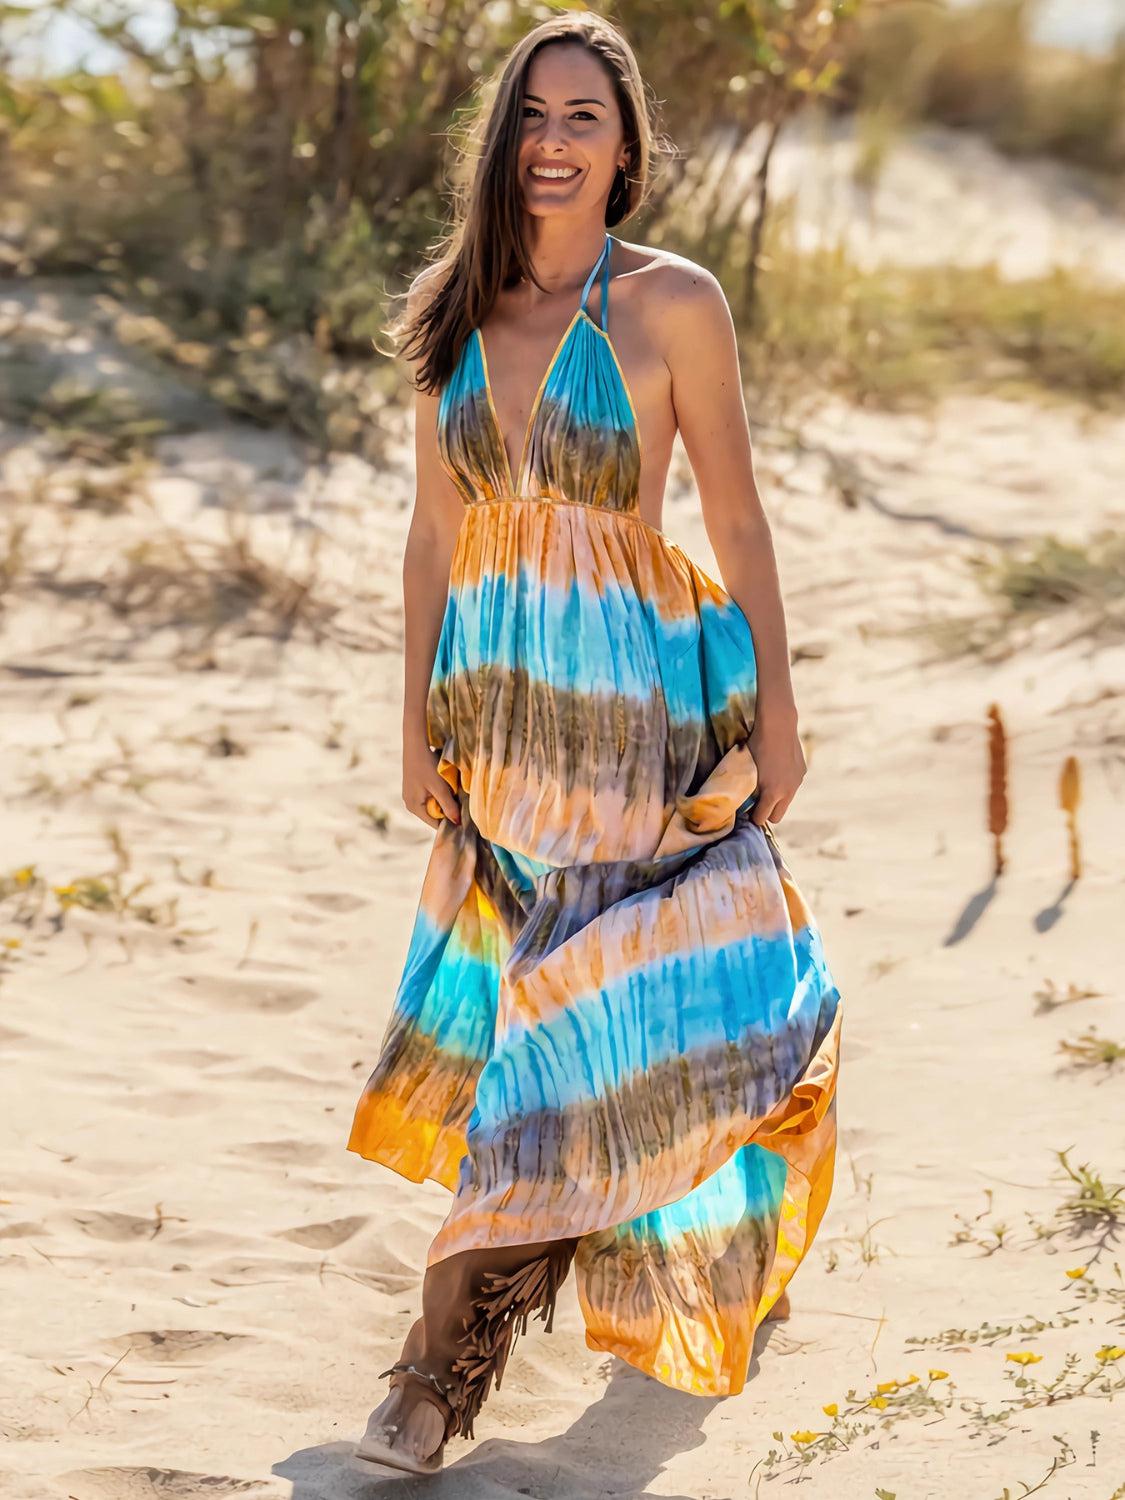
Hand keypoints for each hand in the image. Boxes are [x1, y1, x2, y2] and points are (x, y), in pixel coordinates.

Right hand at [402, 731, 460, 828]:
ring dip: (445, 800)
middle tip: (463, 803)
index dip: (451, 822)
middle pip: (435, 814)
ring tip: (455, 793)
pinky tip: (447, 784)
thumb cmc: (426, 765)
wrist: (415, 743)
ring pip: (434, 804)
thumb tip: (458, 823)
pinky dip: (440, 792)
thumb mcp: (440, 787)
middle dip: (448, 809)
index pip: (436, 824)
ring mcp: (412, 795)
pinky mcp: (415, 786)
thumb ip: (449, 806)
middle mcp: (410, 803)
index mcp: (414, 807)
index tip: (465, 819)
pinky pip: (431, 795)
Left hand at [748, 705, 805, 826]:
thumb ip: (746, 788)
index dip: (753, 817)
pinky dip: (785, 784)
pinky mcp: (802, 772)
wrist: (778, 726)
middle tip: (757, 804)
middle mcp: (787, 791)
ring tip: (767, 786)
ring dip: (777, 799)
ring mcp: (796, 782)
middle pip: (777, 817)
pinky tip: (777, 771)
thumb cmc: (756, 746)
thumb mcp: (746, 770)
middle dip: (766, 813)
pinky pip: (792, 786)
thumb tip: (740, 800)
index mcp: (772, 793)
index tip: (747, 812)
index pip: (762, 819)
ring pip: (786, 801)